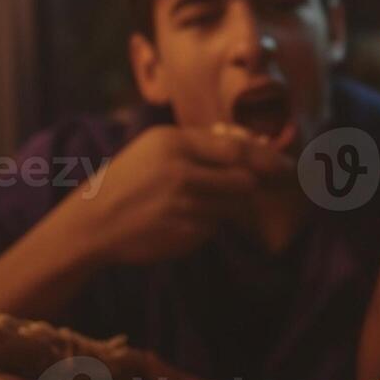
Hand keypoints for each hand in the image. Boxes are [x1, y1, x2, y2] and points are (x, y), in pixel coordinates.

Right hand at [55, 124, 284, 268]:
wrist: (93, 222)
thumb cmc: (130, 178)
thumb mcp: (158, 146)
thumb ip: (202, 143)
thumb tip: (253, 144)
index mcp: (174, 143)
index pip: (236, 150)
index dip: (267, 159)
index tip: (286, 166)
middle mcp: (180, 173)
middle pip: (243, 181)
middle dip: (250, 185)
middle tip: (247, 186)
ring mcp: (182, 207)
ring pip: (230, 206)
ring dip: (223, 205)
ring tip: (190, 203)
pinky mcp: (184, 235)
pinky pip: (213, 228)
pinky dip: (205, 224)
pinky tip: (177, 221)